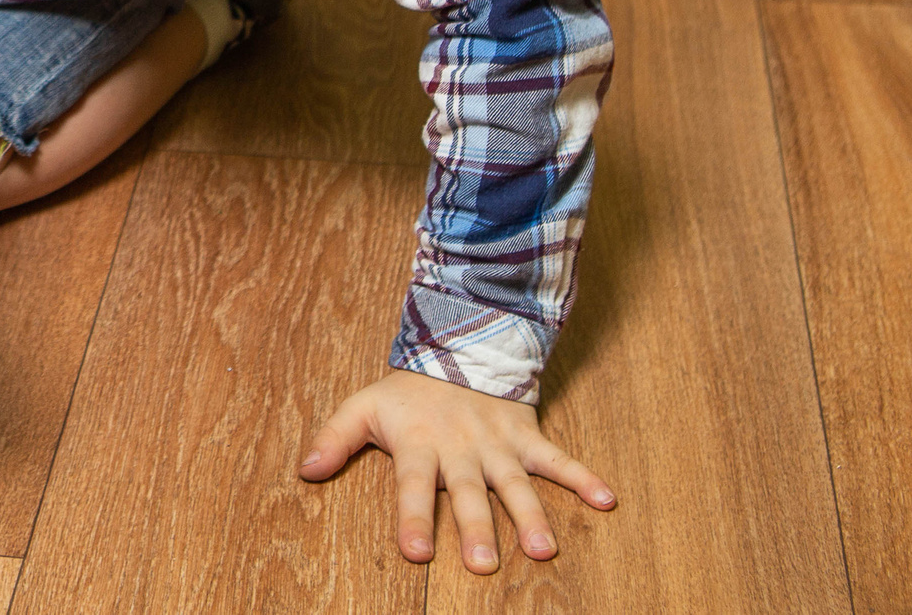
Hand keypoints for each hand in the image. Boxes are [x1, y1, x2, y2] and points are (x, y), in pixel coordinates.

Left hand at [299, 368, 614, 573]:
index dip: (413, 517)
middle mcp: (461, 449)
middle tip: (481, 564)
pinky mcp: (526, 437)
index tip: (416, 552)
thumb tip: (304, 472)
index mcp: (420, 445)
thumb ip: (334, 439)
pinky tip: (606, 500)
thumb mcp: (362, 407)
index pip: (414, 486)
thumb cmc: (407, 392)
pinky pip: (558, 459)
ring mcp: (497, 445)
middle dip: (475, 527)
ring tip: (543, 549)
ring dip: (530, 515)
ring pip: (515, 484)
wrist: (457, 347)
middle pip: (468, 493)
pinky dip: (582, 477)